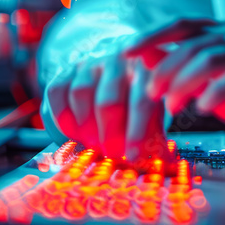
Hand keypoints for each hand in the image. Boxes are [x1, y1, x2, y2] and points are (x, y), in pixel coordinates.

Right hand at [42, 44, 169, 159]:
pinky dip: (63, 118)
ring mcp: (90, 62)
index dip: (137, 133)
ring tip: (94, 146)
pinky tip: (74, 134)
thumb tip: (166, 164)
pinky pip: (57, 92)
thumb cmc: (139, 93)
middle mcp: (118, 60)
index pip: (141, 102)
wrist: (118, 63)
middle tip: (112, 155)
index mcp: (146, 68)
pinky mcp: (67, 69)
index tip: (134, 158)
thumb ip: (158, 134)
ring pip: (81, 94)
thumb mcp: (155, 108)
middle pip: (108, 101)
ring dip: (86, 127)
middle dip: (109, 135)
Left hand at [125, 19, 224, 142]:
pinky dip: (218, 91)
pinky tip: (203, 107)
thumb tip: (146, 63)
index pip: (183, 25)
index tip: (127, 52)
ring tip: (171, 106)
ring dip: (187, 83)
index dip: (154, 36)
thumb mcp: (215, 81)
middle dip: (167, 68)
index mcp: (224, 30)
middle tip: (149, 92)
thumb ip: (186, 70)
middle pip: (195, 44)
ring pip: (214, 58)